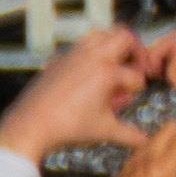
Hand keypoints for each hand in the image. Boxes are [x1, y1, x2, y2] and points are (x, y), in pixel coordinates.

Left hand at [0, 19, 158, 162]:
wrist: (29, 126)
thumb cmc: (66, 127)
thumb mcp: (105, 131)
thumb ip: (130, 136)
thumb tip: (146, 142)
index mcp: (106, 72)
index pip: (136, 76)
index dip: (138, 88)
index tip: (130, 97)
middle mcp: (90, 58)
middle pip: (125, 37)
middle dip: (136, 51)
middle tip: (135, 67)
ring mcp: (72, 56)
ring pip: (100, 34)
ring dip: (112, 44)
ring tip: (114, 63)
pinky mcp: (57, 60)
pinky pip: (78, 45)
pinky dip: (89, 52)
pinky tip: (88, 72)